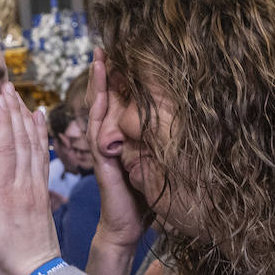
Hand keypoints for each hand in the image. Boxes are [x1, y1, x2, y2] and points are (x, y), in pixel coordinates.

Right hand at [0, 82, 61, 274]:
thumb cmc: (2, 262)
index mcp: (5, 194)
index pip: (5, 147)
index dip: (1, 119)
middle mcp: (24, 186)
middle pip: (20, 140)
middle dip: (12, 111)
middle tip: (4, 86)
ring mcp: (36, 189)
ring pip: (33, 145)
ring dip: (26, 118)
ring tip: (18, 96)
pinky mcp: (43, 193)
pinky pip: (43, 157)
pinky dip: (41, 135)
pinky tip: (39, 120)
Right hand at [86, 50, 145, 250]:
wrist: (126, 227)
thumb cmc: (140, 199)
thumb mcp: (152, 165)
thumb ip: (154, 147)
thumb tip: (177, 127)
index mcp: (119, 139)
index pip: (115, 104)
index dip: (114, 81)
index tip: (119, 56)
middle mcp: (108, 140)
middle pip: (103, 100)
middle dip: (103, 74)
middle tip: (103, 47)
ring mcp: (103, 149)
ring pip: (97, 109)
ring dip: (97, 84)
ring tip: (99, 59)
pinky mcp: (104, 160)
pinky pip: (98, 130)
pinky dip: (98, 110)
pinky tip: (100, 95)